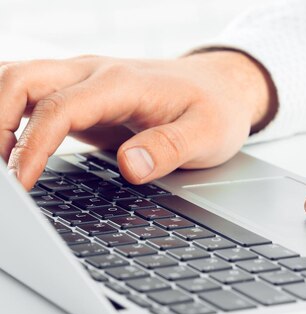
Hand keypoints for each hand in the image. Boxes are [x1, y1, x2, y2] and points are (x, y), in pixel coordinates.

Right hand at [0, 51, 276, 188]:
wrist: (221, 87)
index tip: (21, 184)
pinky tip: (7, 147)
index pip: (60, 109)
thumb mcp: (208, 134)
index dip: (33, 146)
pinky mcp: (81, 95)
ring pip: (18, 79)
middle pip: (20, 79)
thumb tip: (130, 167)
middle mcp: (95, 73)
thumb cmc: (215, 109)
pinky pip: (31, 95)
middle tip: (0, 176)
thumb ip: (170, 149)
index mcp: (123, 83)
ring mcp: (84, 80)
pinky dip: (9, 115)